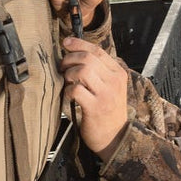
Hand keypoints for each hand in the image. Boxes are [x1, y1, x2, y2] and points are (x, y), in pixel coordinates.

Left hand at [60, 36, 128, 158]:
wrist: (116, 138)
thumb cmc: (108, 112)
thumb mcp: (110, 88)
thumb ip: (99, 72)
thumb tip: (76, 55)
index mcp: (118, 73)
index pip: (98, 51)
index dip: (79, 44)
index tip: (66, 43)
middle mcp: (114, 81)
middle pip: (88, 59)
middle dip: (70, 60)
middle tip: (63, 68)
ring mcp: (106, 94)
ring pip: (83, 71)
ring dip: (69, 75)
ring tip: (68, 82)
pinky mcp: (95, 107)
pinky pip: (76, 90)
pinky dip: (68, 91)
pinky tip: (69, 97)